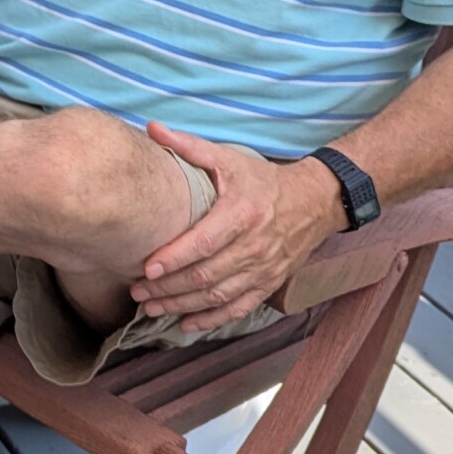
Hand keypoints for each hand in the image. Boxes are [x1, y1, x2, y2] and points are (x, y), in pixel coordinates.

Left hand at [131, 124, 346, 331]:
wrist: (314, 201)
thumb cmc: (263, 180)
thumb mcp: (229, 158)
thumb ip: (189, 147)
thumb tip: (152, 129)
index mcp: (242, 214)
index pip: (204, 242)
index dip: (174, 258)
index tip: (145, 269)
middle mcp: (255, 246)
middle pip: (206, 275)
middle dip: (169, 288)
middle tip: (137, 293)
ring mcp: (264, 269)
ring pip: (219, 296)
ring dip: (183, 306)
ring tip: (151, 308)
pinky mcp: (269, 284)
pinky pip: (240, 308)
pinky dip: (212, 320)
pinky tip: (187, 324)